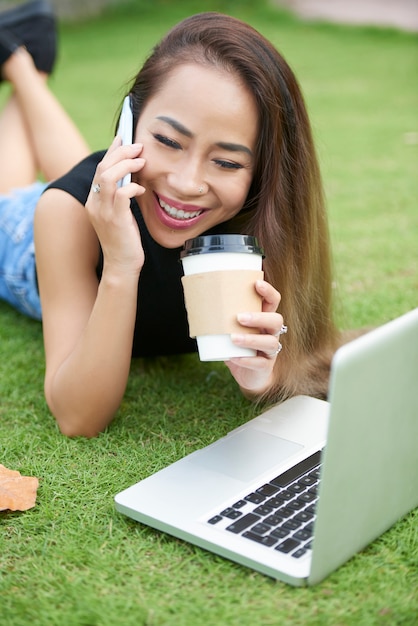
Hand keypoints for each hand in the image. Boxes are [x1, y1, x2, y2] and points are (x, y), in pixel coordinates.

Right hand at [86, 137, 146, 274]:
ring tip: (141, 162)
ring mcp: (103, 212)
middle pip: (103, 168)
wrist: (122, 266)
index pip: (100, 169)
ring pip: (108, 177)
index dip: (112, 151)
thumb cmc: (124, 240)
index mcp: (93, 200)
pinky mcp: (115, 220)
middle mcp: (94, 204)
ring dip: (126, 165)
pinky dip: (132, 187)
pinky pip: (121, 195)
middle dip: (121, 153)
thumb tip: (133, 175)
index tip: (124, 138)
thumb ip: (121, 195)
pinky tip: (141, 189)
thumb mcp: (120, 214)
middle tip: (138, 147)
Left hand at [225, 279, 284, 394]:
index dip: (268, 292)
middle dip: (259, 317)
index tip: (256, 283)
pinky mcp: (265, 367)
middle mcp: (271, 333)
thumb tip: (194, 302)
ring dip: (251, 339)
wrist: (248, 375)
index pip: (273, 302)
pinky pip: (260, 363)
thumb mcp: (230, 330)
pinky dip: (247, 360)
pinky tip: (234, 358)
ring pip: (270, 343)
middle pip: (276, 320)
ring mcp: (270, 351)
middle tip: (239, 317)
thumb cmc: (237, 347)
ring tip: (233, 338)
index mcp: (264, 319)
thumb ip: (220, 319)